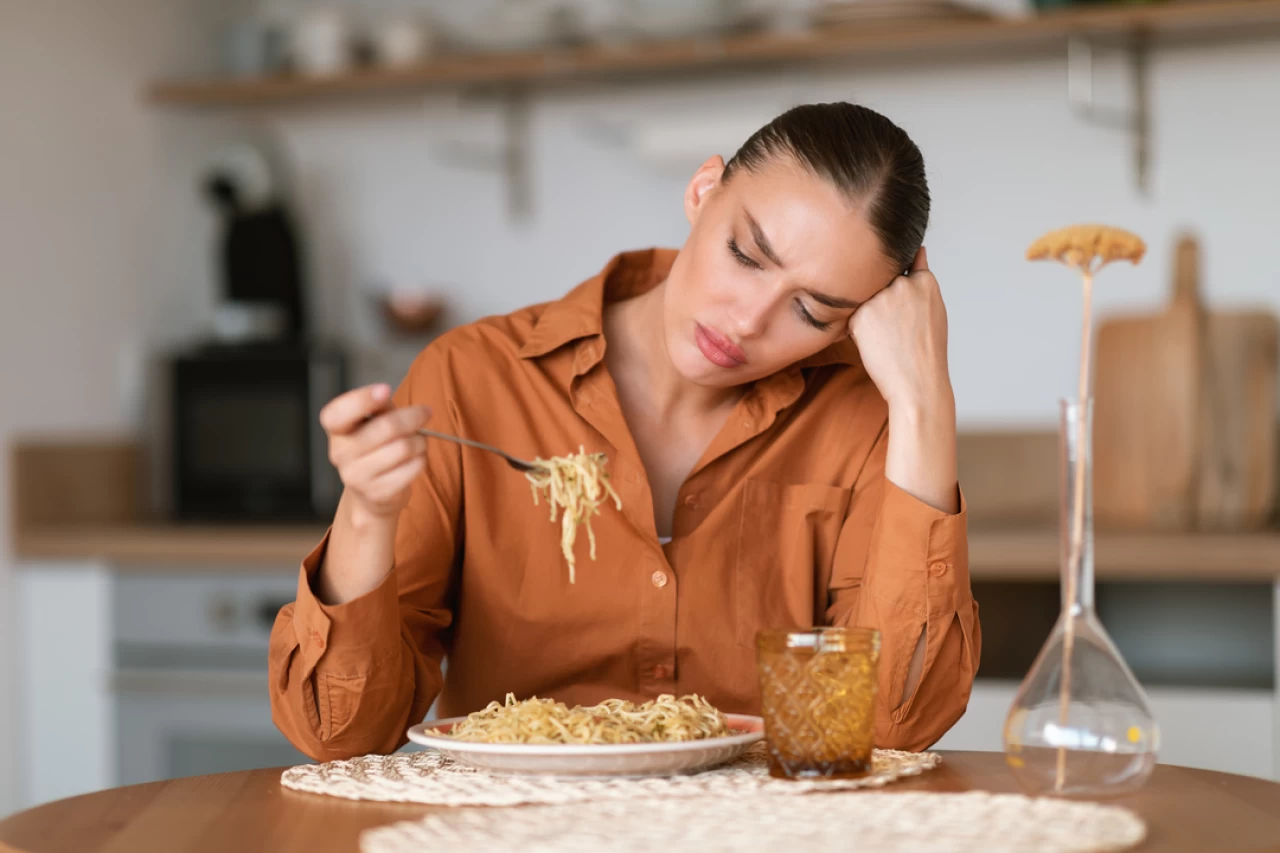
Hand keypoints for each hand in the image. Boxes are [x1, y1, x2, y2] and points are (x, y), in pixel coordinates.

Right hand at [320, 384, 431, 521]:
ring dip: (420, 441)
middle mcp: (339, 453)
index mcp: (336, 430)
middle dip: (413, 417)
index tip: (385, 389)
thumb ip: (378, 407)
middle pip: (387, 427)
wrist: (371, 492)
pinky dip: (421, 459)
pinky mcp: (377, 493)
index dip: (362, 400)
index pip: (338, 413)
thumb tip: (385, 397)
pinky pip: (413, 468)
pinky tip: (414, 460)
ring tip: (418, 442)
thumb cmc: (375, 447)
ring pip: (404, 447)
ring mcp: (356, 476)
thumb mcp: (372, 421)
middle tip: (426, 412)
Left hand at [847, 247, 952, 411]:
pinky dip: (859, 326)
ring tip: (887, 336)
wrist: (916, 381)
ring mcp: (880, 297)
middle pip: (881, 282)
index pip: (904, 266)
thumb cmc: (927, 349)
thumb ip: (921, 277)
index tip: (901, 307)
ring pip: (866, 296)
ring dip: (870, 312)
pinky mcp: (860, 314)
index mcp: (924, 281)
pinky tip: (876, 342)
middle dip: (883, 300)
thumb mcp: (934, 306)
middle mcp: (901, 284)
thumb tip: (918, 250)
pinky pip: (853, 313)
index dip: (898, 288)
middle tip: (895, 328)